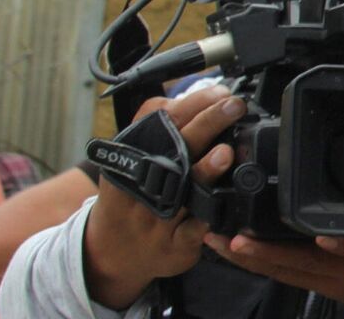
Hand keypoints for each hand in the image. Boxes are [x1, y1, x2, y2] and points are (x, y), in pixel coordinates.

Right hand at [83, 87, 243, 308]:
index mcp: (129, 157)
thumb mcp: (131, 158)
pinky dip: (211, 214)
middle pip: (174, 148)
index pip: (156, 120)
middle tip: (233, 105)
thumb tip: (204, 96)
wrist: (110, 251)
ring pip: (184, 190)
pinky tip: (224, 200)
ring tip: (223, 152)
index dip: (191, 103)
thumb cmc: (131, 195)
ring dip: (205, 170)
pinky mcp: (173, 244)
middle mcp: (140, 185)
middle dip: (206, 123)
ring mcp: (156, 217)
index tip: (219, 91)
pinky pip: (195, 228)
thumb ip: (162, 128)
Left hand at [203, 235, 343, 308]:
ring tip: (219, 244)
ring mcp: (335, 284)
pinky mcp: (327, 289)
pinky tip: (240, 254)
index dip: (334, 243)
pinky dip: (264, 265)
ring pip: (287, 273)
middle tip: (230, 239)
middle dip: (264, 253)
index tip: (315, 236)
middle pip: (302, 265)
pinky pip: (289, 278)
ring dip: (252, 260)